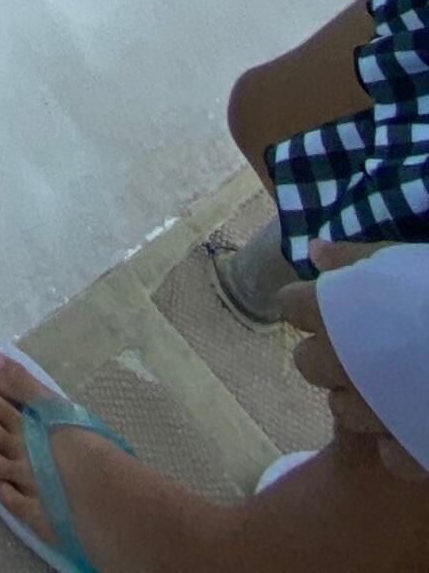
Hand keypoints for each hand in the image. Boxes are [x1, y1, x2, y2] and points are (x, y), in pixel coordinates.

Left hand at [287, 241, 428, 481]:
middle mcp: (342, 366)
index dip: (310, 303)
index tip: (333, 303)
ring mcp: (374, 413)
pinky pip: (388, 452)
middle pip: (307, 363)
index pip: (290, 305)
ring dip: (359, 397)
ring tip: (395, 381)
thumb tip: (315, 252)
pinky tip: (418, 420)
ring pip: (341, 410)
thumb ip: (354, 259)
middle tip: (363, 343)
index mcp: (334, 315)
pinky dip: (398, 440)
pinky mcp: (411, 449)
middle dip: (328, 353)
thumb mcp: (400, 262)